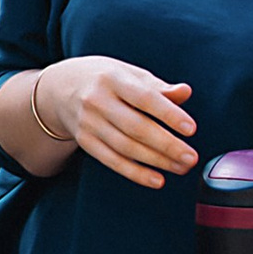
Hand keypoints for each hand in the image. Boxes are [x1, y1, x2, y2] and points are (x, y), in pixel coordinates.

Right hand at [47, 56, 196, 188]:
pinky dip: (136, 172)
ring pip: (125, 147)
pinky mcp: (85, 141)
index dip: (168, 114)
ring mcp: (89, 123)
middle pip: (135, 127)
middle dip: (166, 145)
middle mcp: (98, 101)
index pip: (144, 98)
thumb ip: (158, 87)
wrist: (61, 88)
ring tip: (180, 167)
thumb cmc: (106, 80)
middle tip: (190, 157)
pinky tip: (156, 179)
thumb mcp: (130, 74)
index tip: (190, 129)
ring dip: (156, 161)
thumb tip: (185, 92)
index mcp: (113, 78)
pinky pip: (112, 161)